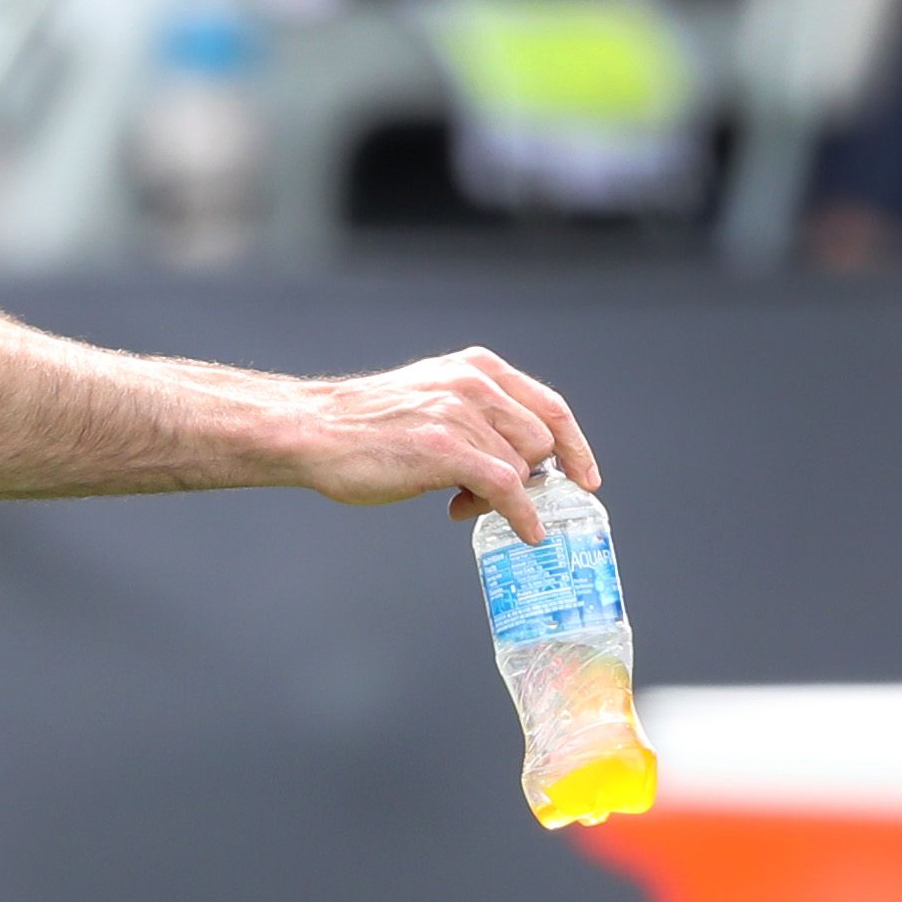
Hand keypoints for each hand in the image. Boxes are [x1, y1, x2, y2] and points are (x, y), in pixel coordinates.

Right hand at [291, 348, 597, 542]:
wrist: (315, 431)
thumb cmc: (367, 424)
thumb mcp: (433, 399)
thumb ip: (476, 418)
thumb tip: (517, 466)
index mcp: (477, 368)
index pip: (550, 406)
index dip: (574, 446)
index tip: (585, 477)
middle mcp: (475, 384)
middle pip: (540, 443)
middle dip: (526, 478)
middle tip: (485, 497)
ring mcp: (462, 415)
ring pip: (521, 469)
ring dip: (503, 498)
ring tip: (460, 502)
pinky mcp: (448, 450)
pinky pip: (509, 490)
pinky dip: (523, 516)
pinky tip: (524, 532)